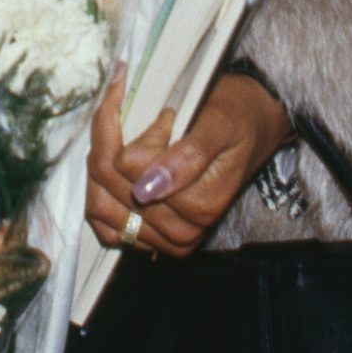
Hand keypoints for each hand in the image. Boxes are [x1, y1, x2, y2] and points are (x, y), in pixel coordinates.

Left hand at [86, 66, 293, 258]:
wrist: (252, 128)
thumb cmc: (236, 118)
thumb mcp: (219, 124)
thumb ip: (188, 157)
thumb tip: (147, 189)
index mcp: (200, 206)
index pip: (126, 164)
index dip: (133, 128)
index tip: (161, 111)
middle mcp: (183, 233)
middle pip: (108, 181)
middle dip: (112, 139)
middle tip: (135, 111)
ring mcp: (164, 241)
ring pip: (99, 204)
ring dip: (100, 163)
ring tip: (122, 134)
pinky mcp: (149, 240)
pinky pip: (104, 224)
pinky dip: (99, 192)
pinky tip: (113, 164)